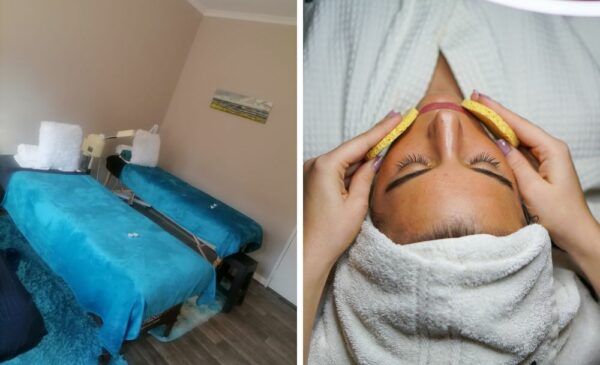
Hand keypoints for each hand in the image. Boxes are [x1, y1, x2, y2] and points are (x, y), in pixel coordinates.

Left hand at [303, 111, 400, 268]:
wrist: (309, 253)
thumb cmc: (330, 234)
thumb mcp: (356, 204)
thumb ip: (366, 177)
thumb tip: (373, 160)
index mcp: (325, 167)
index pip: (359, 143)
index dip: (381, 129)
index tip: (396, 116)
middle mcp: (314, 165)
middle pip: (351, 150)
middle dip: (374, 141)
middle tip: (396, 125)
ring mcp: (310, 173)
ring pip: (344, 160)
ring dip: (363, 157)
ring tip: (387, 145)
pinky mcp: (311, 182)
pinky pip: (336, 170)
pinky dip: (351, 168)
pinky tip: (367, 165)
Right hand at [471, 90, 598, 253]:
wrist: (576, 236)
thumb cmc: (559, 216)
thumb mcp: (533, 190)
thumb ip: (515, 164)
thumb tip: (499, 142)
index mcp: (552, 150)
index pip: (519, 125)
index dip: (497, 111)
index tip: (479, 98)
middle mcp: (550, 149)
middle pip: (518, 126)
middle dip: (496, 112)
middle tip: (474, 98)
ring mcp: (546, 159)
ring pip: (518, 137)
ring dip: (498, 125)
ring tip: (478, 112)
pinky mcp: (540, 169)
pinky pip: (519, 150)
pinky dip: (503, 140)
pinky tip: (491, 135)